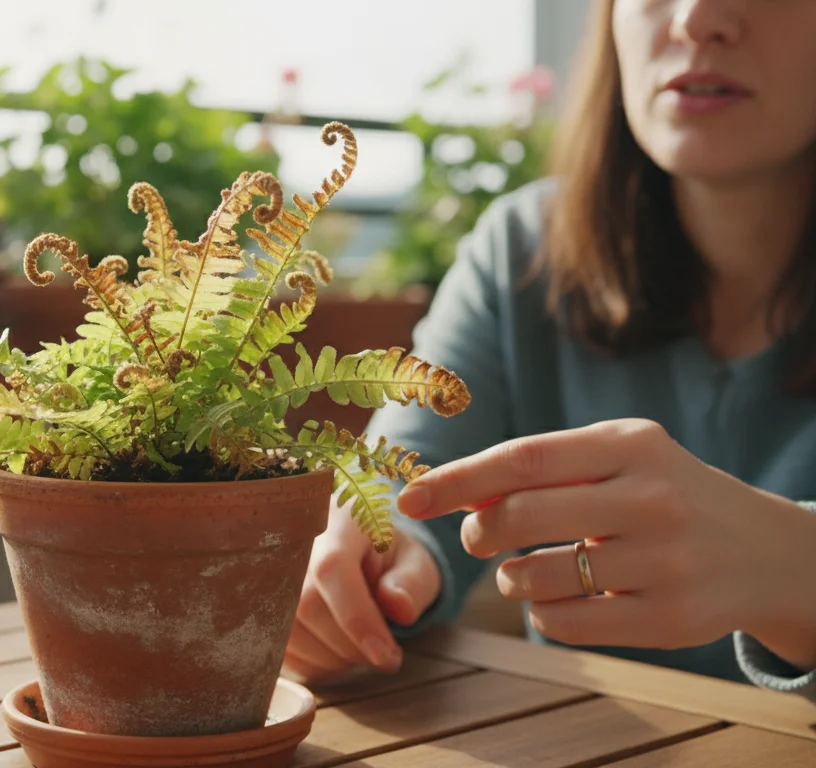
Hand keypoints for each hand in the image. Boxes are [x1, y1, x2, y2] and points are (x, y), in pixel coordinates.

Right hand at [283, 496, 440, 681]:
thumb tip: (400, 608)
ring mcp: (266, 570)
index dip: (356, 617)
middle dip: (349, 645)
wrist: (351, 546)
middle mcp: (289, 540)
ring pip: (286, 630)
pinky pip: (276, 646)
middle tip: (384, 654)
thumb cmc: (384, 555)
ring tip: (359, 649)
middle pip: (306, 604)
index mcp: (335, 520)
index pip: (332, 568)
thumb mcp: (412, 561)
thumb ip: (411, 582)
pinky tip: (334, 650)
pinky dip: (311, 662)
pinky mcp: (258, 603)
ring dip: (330, 658)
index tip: (385, 656)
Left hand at [396, 418, 815, 665]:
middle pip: (518, 516)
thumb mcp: (618, 459)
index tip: (409, 498)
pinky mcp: (670, 617)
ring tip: (527, 569)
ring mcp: (666, 560)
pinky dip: (542, 614)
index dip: (457, 480)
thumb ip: (543, 470)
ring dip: (510, 577)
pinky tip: (564, 598)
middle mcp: (653, 498)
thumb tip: (458, 496)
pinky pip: (563, 623)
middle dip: (478, 532)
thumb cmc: (663, 495)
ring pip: (535, 576)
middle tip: (478, 539)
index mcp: (631, 445)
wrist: (764, 551)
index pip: (522, 457)